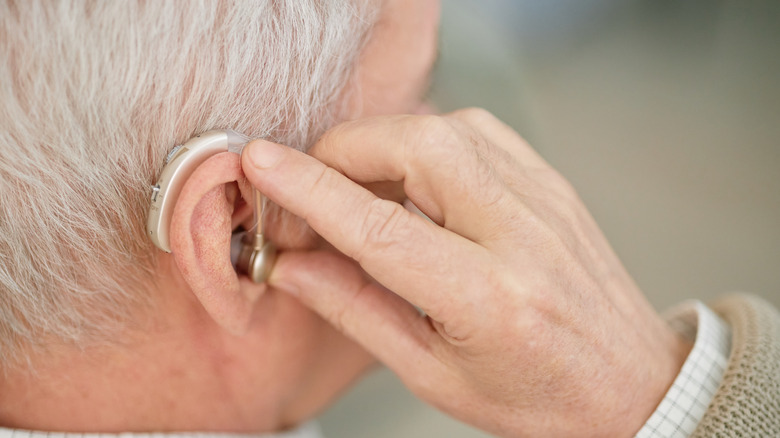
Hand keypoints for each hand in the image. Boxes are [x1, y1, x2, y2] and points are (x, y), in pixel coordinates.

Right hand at [241, 109, 691, 437]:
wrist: (627, 382)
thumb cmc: (537, 395)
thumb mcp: (432, 375)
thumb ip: (355, 311)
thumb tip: (293, 266)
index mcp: (487, 299)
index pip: (379, 227)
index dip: (310, 189)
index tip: (262, 164)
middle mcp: (521, 234)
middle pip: (417, 148)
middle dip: (344, 152)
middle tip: (314, 188)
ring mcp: (542, 198)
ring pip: (445, 127)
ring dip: (383, 146)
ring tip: (362, 191)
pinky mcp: (548, 180)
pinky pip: (476, 130)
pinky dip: (426, 143)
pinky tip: (414, 180)